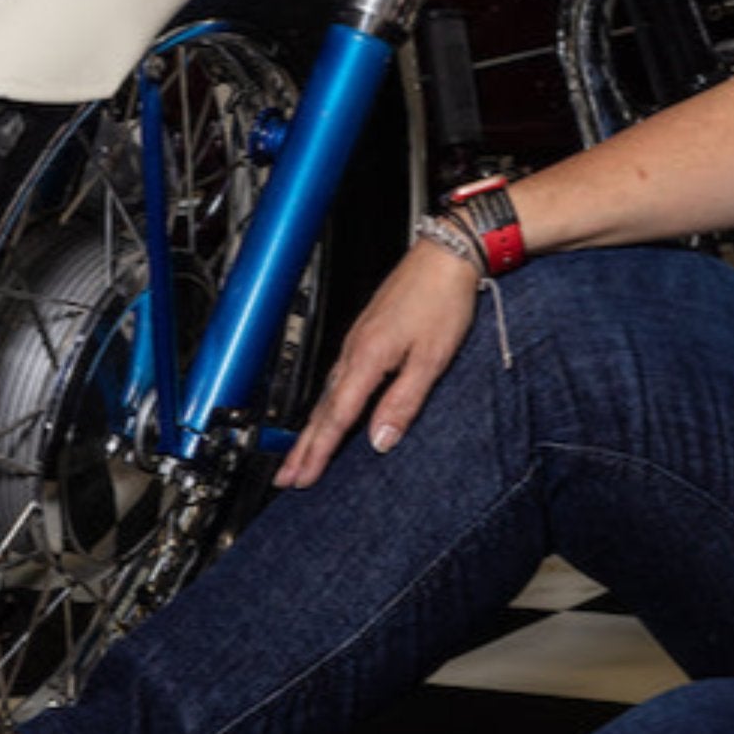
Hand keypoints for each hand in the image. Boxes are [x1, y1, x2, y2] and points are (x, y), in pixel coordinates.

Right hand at [273, 240, 481, 489]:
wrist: (446, 255)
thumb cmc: (443, 299)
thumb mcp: (431, 358)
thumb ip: (404, 402)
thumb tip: (381, 440)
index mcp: (368, 357)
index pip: (337, 417)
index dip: (319, 452)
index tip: (304, 478)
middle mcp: (355, 350)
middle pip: (322, 409)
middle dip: (302, 448)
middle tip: (287, 478)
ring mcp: (357, 341)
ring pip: (326, 394)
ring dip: (311, 428)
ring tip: (299, 455)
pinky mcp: (365, 334)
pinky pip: (337, 378)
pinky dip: (326, 404)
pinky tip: (327, 412)